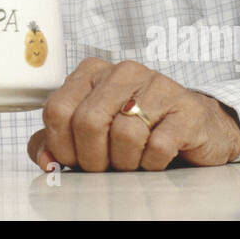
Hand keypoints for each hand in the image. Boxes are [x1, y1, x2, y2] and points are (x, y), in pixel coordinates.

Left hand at [26, 58, 239, 171]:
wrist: (194, 129)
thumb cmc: (135, 130)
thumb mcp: (89, 133)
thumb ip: (56, 142)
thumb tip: (46, 160)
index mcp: (92, 72)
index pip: (57, 109)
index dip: (61, 145)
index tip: (74, 159)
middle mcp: (123, 71)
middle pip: (87, 122)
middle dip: (93, 158)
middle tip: (105, 167)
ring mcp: (157, 85)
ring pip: (123, 135)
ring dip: (125, 163)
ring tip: (133, 160)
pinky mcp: (186, 109)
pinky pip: (158, 147)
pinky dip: (152, 163)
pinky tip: (156, 157)